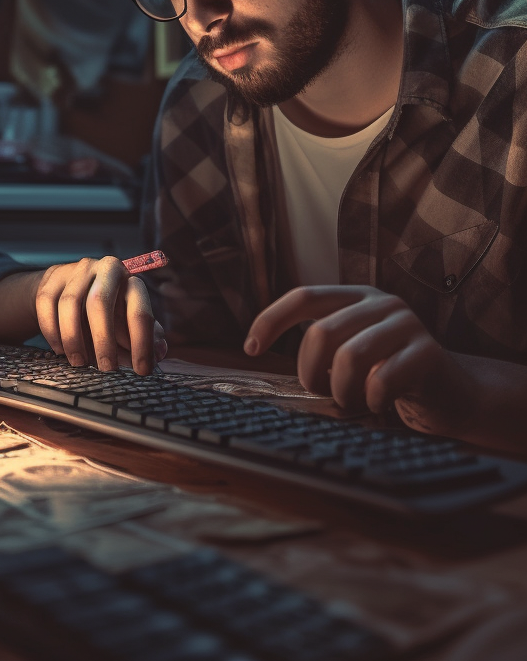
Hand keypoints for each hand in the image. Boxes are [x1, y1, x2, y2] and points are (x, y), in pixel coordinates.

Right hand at [34, 256, 166, 374]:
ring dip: (73, 338)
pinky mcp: (52, 278)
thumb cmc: (109, 310)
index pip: (138, 311)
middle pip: (98, 302)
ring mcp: (76, 271)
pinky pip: (47, 304)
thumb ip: (146, 336)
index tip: (141, 371)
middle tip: (106, 368)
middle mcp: (105, 269)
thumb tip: (160, 353)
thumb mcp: (130, 320)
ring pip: (69, 304)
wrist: (73, 286)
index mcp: (130, 281)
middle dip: (103, 340)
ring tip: (80, 362)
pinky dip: (52, 331)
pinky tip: (60, 349)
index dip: (142, 344)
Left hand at [245, 285, 476, 435]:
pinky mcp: (429, 353)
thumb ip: (319, 342)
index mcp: (355, 296)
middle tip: (321, 391)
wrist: (451, 393)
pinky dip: (371, 400)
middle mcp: (380, 302)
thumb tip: (257, 347)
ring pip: (349, 357)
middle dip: (310, 371)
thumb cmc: (386, 374)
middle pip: (321, 332)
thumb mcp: (349, 350)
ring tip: (349, 400)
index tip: (250, 348)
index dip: (271, 320)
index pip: (303, 296)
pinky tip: (377, 404)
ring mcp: (407, 324)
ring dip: (340, 389)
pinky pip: (382, 379)